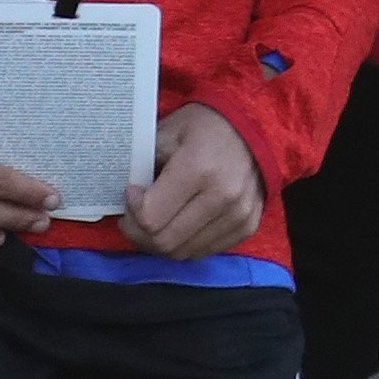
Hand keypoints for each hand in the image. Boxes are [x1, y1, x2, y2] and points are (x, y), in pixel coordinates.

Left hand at [124, 103, 268, 263]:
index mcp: (198, 169)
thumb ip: (141, 165)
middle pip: (165, 242)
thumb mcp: (166, 133)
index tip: (132, 192)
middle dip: (139, 233)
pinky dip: (186, 242)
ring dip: (161, 242)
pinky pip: (205, 251)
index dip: (131, 210)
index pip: (151, 218)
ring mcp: (239, 215)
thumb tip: (125, 195)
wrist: (253, 126)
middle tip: (134, 216)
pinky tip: (181, 222)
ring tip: (157, 220)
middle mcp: (223, 197)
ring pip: (183, 253)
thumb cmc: (203, 126)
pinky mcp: (247, 226)